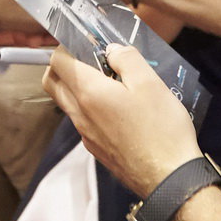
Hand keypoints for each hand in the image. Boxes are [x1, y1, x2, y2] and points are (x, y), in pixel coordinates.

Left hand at [44, 44, 199, 197]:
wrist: (168, 178)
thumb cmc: (161, 127)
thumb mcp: (150, 83)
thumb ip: (127, 59)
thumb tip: (110, 51)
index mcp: (88, 93)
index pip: (57, 62)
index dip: (67, 46)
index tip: (88, 42)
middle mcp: (79, 114)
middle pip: (52, 82)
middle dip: (62, 65)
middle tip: (90, 59)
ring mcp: (85, 134)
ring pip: (66, 103)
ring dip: (76, 87)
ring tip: (110, 82)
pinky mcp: (96, 149)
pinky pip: (81, 121)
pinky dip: (88, 107)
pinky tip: (117, 108)